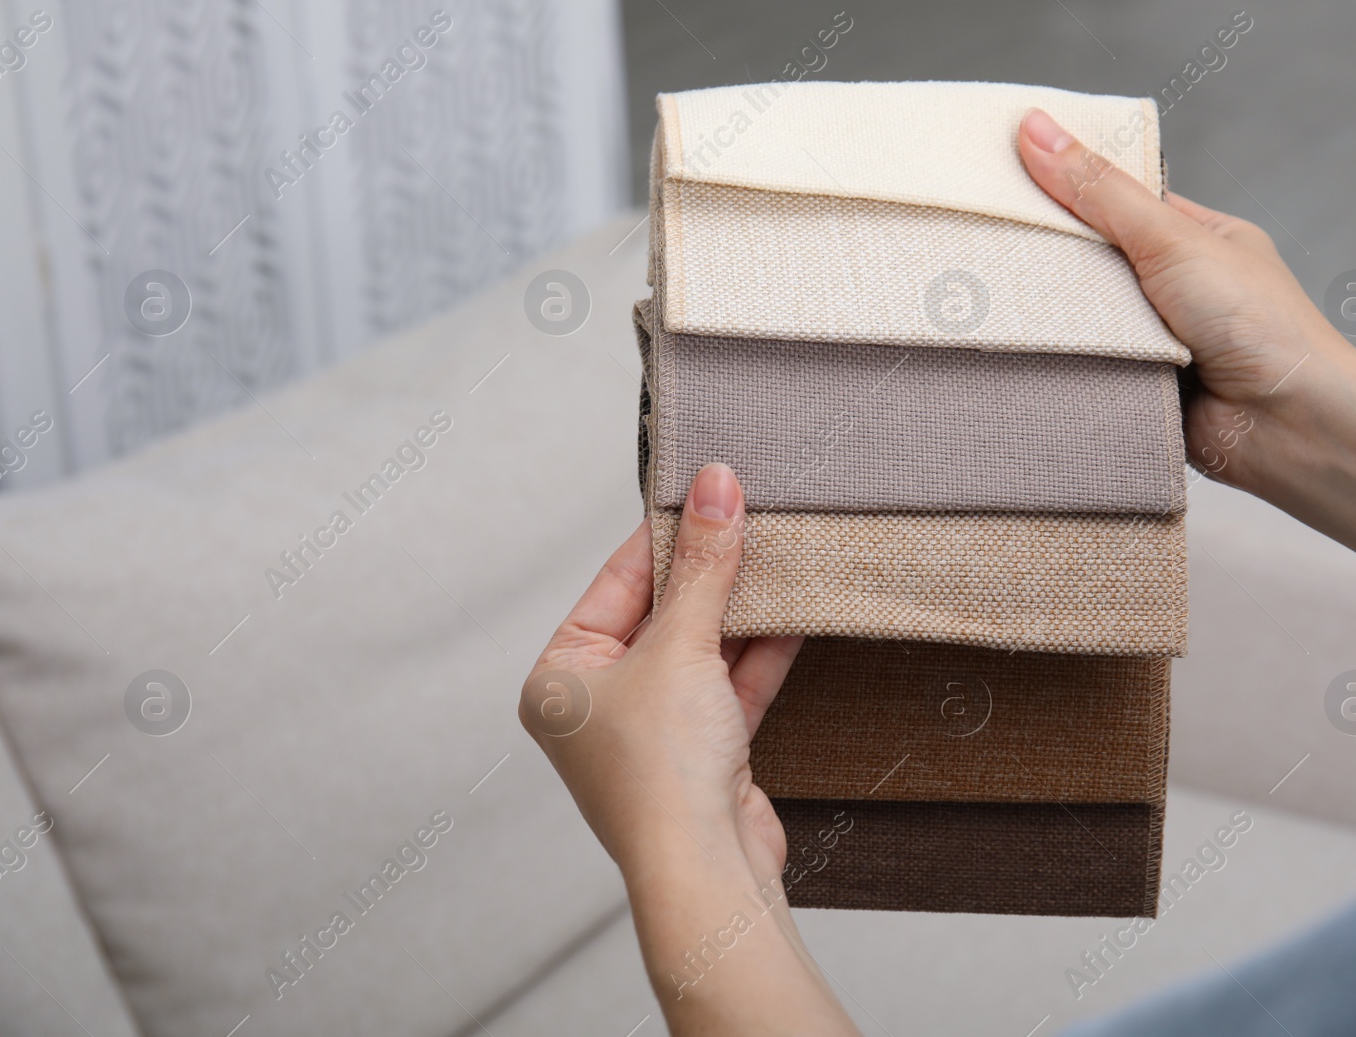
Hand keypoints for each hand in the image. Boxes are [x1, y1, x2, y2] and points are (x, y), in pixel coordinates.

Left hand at [520, 464, 857, 1034]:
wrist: (706, 870)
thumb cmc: (661, 773)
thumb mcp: (681, 646)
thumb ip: (705, 566)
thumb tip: (716, 484)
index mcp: (561, 676)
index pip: (618, 582)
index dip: (668, 534)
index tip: (708, 488)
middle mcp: (599, 703)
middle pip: (662, 613)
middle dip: (710, 570)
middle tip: (750, 512)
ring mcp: (653, 729)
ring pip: (701, 648)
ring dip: (741, 608)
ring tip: (780, 551)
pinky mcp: (703, 752)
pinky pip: (731, 683)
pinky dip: (760, 650)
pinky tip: (794, 608)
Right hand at [1016, 107, 1355, 635]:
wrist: (1287, 427)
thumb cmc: (1259, 324)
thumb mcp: (1172, 239)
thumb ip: (1100, 192)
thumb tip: (1038, 130)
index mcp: (1195, 237)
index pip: (1116, 199)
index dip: (1063, 186)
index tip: (1004, 173)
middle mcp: (1174, 287)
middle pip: (1090, 259)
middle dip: (1050, 256)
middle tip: (985, 237)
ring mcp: (1153, 340)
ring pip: (1081, 316)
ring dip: (1055, 315)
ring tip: (993, 295)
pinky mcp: (1133, 388)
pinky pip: (1082, 367)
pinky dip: (1062, 363)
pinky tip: (1023, 350)